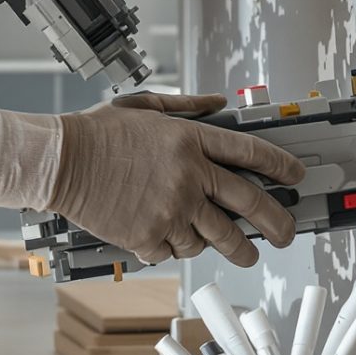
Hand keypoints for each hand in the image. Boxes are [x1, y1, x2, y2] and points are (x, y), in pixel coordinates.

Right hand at [48, 92, 304, 266]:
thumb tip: (218, 102)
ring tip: (237, 250)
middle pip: (250, 206)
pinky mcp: (150, 236)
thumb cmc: (98, 132)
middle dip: (277, 224)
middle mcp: (189, 177)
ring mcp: (171, 210)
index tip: (295, 177)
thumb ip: (188, 105)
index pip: (251, 153)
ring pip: (216, 239)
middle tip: (286, 234)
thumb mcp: (147, 105)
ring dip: (227, 245)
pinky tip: (170, 236)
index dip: (281, 166)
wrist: (61, 162)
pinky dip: (176, 247)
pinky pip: (177, 251)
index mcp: (191, 141)